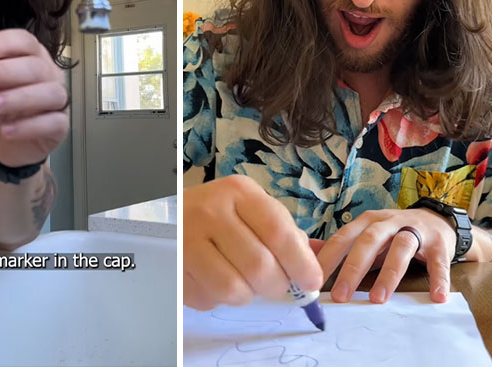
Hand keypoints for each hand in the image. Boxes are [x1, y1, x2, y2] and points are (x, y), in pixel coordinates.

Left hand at [0, 30, 68, 167]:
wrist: (7, 145)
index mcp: (32, 56)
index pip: (24, 41)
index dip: (2, 43)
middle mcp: (49, 73)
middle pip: (34, 65)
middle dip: (1, 71)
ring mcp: (59, 99)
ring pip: (49, 93)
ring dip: (17, 98)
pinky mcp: (61, 125)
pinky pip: (51, 123)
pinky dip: (27, 127)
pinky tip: (6, 131)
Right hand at [184, 174, 322, 309]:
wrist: (172, 214)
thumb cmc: (222, 213)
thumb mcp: (252, 207)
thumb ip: (285, 232)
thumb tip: (319, 261)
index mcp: (239, 192)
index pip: (277, 230)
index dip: (300, 261)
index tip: (312, 281)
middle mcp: (212, 211)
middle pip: (259, 266)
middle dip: (277, 285)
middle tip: (278, 285)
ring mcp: (189, 240)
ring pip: (235, 289)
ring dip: (248, 295)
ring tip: (244, 279)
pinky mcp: (176, 268)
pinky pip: (211, 299)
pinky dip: (221, 299)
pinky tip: (218, 278)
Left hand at [315, 208, 454, 303]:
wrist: (437, 220)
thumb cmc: (396, 233)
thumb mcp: (368, 235)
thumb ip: (342, 244)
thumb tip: (309, 251)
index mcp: (369, 222)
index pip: (344, 237)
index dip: (329, 258)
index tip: (313, 279)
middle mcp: (389, 223)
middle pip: (368, 242)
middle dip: (353, 268)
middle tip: (341, 295)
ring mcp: (415, 231)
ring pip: (400, 249)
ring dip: (388, 274)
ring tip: (379, 299)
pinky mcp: (438, 244)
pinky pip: (438, 262)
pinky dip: (438, 278)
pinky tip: (436, 296)